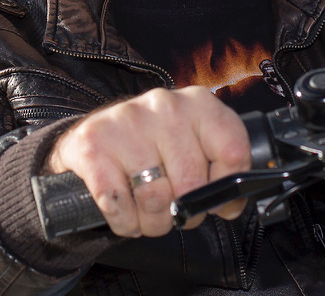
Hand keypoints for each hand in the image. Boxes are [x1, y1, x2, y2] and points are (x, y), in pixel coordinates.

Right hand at [43, 86, 250, 237]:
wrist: (92, 140)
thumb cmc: (151, 148)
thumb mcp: (191, 146)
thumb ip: (219, 169)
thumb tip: (231, 203)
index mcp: (198, 103)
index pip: (232, 151)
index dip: (226, 189)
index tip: (215, 201)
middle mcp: (164, 105)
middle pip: (192, 184)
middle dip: (184, 213)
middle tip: (174, 212)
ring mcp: (126, 122)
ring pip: (156, 198)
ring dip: (153, 221)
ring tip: (147, 212)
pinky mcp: (93, 145)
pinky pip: (119, 205)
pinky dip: (124, 221)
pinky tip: (124, 210)